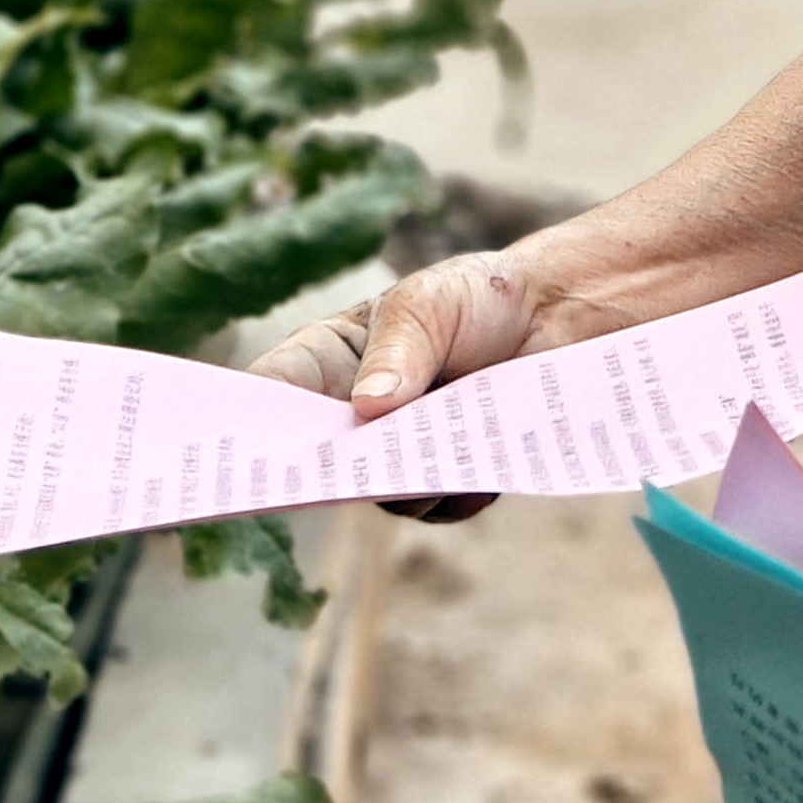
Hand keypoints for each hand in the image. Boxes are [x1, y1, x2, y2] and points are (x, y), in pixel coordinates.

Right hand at [240, 250, 562, 520]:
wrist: (553, 316)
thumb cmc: (474, 296)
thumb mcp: (426, 305)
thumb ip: (398, 352)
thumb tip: (368, 409)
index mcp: (326, 362)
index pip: (270, 398)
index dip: (249, 430)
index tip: (250, 453)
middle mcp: (353, 417)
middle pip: (319, 461)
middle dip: (331, 472)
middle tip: (355, 468)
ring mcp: (398, 454)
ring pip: (381, 493)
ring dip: (409, 480)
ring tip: (442, 447)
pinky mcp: (447, 479)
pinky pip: (437, 506)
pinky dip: (457, 492)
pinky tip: (480, 469)